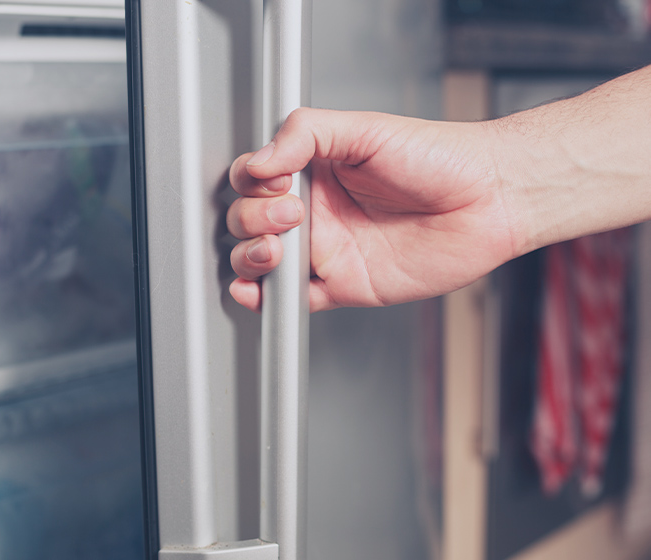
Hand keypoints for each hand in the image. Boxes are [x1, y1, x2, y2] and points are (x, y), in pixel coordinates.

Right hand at [226, 108, 517, 311]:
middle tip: (291, 213)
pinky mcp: (344, 285)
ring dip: (250, 258)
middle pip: (249, 221)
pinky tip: (259, 291)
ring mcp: (328, 249)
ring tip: (274, 249)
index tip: (275, 179)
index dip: (252, 183)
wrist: (488, 200)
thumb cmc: (439, 158)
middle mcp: (317, 210)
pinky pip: (296, 298)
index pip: (255, 179)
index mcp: (316, 170)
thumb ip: (305, 134)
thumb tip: (259, 161)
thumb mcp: (365, 128)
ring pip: (262, 262)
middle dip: (253, 220)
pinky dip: (268, 300)